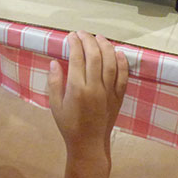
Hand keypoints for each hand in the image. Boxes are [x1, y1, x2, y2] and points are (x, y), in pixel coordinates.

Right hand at [48, 31, 128, 156]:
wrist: (88, 144)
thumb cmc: (69, 125)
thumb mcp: (55, 105)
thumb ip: (54, 83)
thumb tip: (54, 62)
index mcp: (77, 89)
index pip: (77, 59)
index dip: (74, 44)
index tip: (71, 36)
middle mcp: (94, 88)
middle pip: (94, 56)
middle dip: (88, 40)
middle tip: (82, 33)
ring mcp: (108, 92)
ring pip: (110, 63)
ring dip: (105, 47)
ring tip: (99, 37)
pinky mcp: (118, 97)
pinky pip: (123, 77)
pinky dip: (122, 62)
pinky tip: (118, 52)